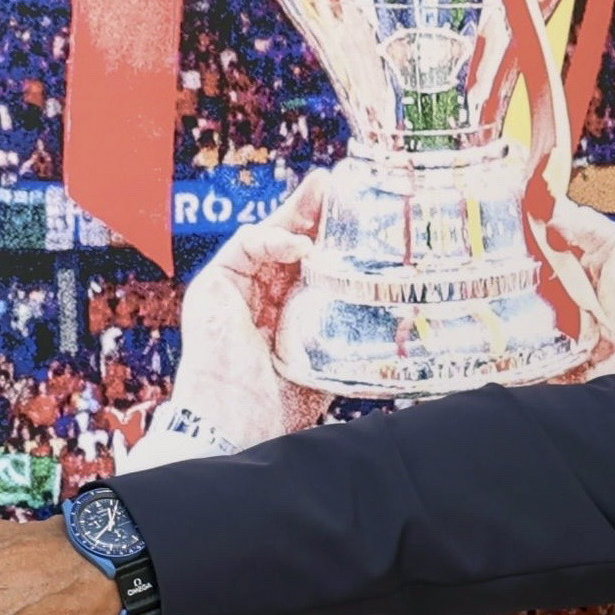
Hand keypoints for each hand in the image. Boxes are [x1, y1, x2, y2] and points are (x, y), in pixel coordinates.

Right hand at [170, 180, 337, 449]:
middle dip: (315, 213)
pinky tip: (301, 248)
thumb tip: (402, 324)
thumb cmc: (277, 411)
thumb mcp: (325, 362)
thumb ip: (348, 336)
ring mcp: (233, 292)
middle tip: (343, 185)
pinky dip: (273, 239)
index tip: (359, 216)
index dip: (330, 238)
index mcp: (282, 316)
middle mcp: (256, 299)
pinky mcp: (212, 288)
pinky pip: (244, 246)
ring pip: (267, 237)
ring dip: (297, 213)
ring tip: (327, 194)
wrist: (237, 429)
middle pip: (288, 243)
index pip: (307, 266)